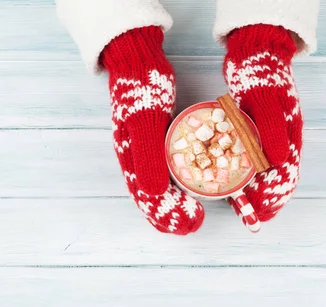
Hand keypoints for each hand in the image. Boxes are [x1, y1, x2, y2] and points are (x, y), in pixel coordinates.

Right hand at [101, 26, 203, 234]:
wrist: (138, 60)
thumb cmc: (140, 86)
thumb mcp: (145, 117)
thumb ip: (148, 154)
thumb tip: (155, 193)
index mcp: (130, 157)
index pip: (147, 196)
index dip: (167, 213)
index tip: (191, 221)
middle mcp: (137, 159)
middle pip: (153, 198)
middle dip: (172, 216)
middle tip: (195, 226)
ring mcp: (147, 152)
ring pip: (160, 188)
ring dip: (176, 205)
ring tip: (195, 218)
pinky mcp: (159, 143)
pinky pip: (169, 172)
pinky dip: (180, 186)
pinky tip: (195, 189)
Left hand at [223, 24, 301, 221]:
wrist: (253, 51)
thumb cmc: (259, 73)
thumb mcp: (263, 98)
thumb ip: (269, 128)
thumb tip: (278, 161)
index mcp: (288, 134)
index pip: (286, 174)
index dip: (274, 196)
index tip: (261, 214)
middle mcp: (280, 138)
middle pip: (276, 178)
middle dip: (265, 201)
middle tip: (251, 219)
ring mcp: (266, 135)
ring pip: (264, 172)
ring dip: (254, 191)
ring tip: (242, 209)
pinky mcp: (251, 131)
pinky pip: (251, 160)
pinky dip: (244, 174)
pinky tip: (231, 182)